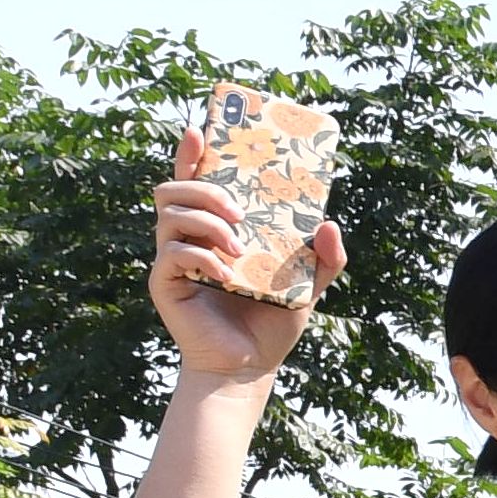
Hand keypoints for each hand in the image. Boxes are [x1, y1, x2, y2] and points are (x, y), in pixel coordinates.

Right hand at [147, 123, 341, 388]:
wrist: (250, 367)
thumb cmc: (271, 322)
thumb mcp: (308, 285)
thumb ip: (325, 258)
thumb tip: (331, 223)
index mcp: (214, 229)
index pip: (194, 181)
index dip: (192, 154)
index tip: (201, 130)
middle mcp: (186, 238)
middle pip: (172, 189)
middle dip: (205, 188)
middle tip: (240, 211)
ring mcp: (172, 260)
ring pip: (169, 215)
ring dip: (206, 222)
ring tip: (239, 245)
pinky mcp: (165, 284)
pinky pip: (174, 256)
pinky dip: (203, 258)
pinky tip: (227, 275)